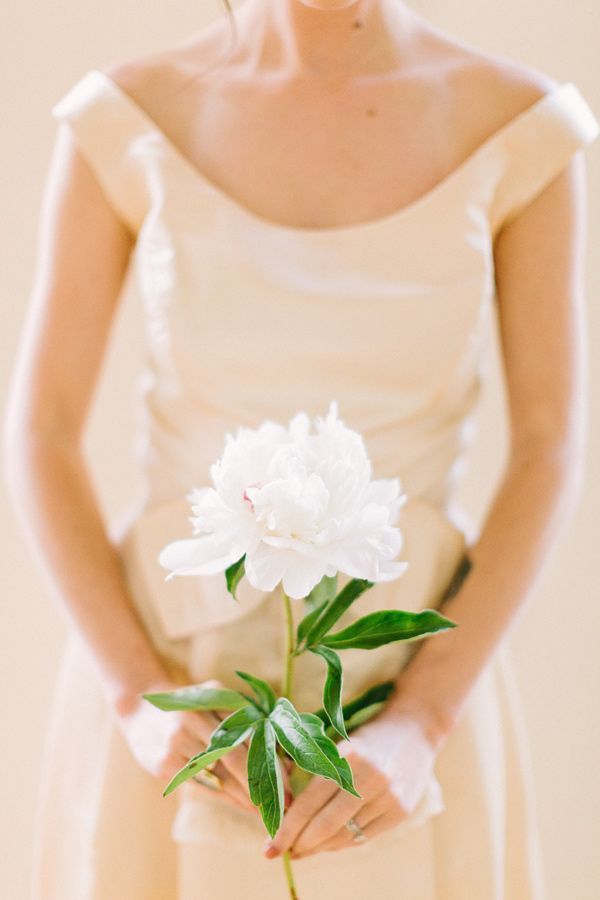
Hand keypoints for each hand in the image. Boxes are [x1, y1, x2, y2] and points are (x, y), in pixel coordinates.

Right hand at [114, 676, 292, 815]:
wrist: (140, 711)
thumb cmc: (190, 708)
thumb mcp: (215, 700)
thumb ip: (245, 719)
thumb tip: (281, 754)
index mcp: (213, 695)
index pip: (250, 730)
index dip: (272, 756)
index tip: (291, 777)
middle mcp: (194, 717)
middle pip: (236, 754)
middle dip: (263, 781)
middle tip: (284, 801)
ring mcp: (177, 741)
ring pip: (220, 774)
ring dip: (246, 795)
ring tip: (267, 809)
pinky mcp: (165, 763)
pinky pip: (202, 784)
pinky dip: (225, 796)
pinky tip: (242, 804)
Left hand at [264, 709, 439, 859]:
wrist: (416, 728)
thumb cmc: (368, 735)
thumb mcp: (340, 744)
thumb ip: (316, 771)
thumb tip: (287, 810)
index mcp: (348, 756)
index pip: (310, 801)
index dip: (288, 827)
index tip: (269, 846)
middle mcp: (370, 778)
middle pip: (325, 824)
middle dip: (299, 843)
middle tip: (280, 852)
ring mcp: (388, 797)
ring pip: (344, 836)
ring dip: (319, 847)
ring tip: (301, 849)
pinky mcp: (401, 811)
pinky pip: (364, 837)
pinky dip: (342, 843)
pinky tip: (328, 843)